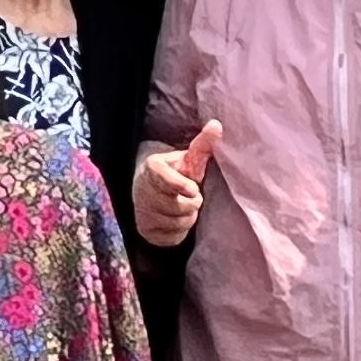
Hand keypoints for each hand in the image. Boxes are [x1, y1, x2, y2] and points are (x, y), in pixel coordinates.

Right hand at [133, 121, 222, 246]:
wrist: (147, 194)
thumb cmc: (174, 174)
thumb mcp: (187, 160)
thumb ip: (201, 145)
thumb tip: (217, 125)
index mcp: (152, 168)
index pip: (163, 178)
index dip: (178, 185)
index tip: (193, 190)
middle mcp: (143, 189)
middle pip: (178, 205)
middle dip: (190, 203)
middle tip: (189, 194)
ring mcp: (143, 211)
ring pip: (179, 222)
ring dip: (187, 217)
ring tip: (181, 206)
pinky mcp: (145, 230)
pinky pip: (173, 236)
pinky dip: (179, 230)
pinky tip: (174, 220)